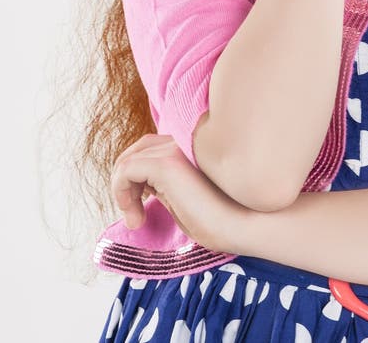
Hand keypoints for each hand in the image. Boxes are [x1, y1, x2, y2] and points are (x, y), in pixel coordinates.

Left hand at [110, 133, 249, 253]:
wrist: (247, 226)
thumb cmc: (223, 222)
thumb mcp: (187, 200)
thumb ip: (167, 186)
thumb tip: (142, 188)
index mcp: (192, 147)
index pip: (153, 148)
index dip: (139, 177)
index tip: (143, 210)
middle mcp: (183, 141)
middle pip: (138, 150)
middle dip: (127, 181)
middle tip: (135, 216)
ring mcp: (175, 148)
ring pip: (129, 160)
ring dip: (123, 191)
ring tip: (136, 220)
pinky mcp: (167, 163)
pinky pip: (126, 170)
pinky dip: (120, 192)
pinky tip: (136, 217)